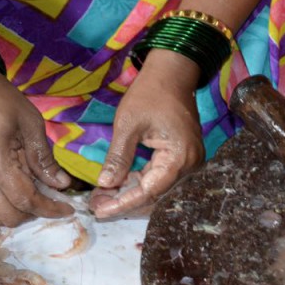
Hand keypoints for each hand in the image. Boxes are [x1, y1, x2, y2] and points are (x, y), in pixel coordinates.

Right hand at [0, 65, 74, 225]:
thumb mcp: (30, 123)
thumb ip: (44, 159)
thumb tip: (62, 184)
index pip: (26, 200)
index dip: (49, 208)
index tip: (67, 209)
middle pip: (8, 216)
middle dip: (34, 213)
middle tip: (51, 200)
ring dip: (16, 210)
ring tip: (32, 191)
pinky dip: (1, 201)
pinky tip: (13, 184)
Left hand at [89, 50, 204, 218]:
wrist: (173, 73)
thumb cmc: (150, 93)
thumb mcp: (128, 124)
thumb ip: (118, 157)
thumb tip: (105, 184)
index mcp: (179, 157)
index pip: (149, 191)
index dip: (123, 203)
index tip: (99, 211)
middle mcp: (189, 165)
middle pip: (155, 196)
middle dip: (124, 202)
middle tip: (95, 206)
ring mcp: (188, 163)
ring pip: (156, 189)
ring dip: (130, 194)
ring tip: (101, 197)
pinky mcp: (182, 158)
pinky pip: (160, 178)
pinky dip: (138, 183)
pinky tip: (117, 184)